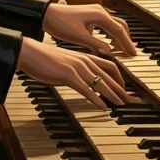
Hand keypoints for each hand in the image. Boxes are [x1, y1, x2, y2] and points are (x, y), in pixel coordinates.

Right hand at [15, 36, 130, 109]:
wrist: (30, 53)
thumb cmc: (44, 58)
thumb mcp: (66, 61)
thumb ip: (77, 68)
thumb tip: (84, 79)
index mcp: (84, 56)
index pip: (109, 65)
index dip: (119, 78)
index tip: (124, 88)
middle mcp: (84, 61)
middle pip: (109, 75)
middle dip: (121, 88)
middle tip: (129, 99)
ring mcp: (77, 68)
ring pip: (101, 83)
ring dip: (113, 94)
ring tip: (120, 104)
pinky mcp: (69, 76)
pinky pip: (87, 90)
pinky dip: (97, 99)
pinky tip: (103, 107)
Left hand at [42, 3, 137, 57]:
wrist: (47, 14)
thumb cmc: (60, 23)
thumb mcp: (79, 37)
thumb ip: (96, 45)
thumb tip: (109, 52)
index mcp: (100, 15)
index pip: (119, 31)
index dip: (127, 44)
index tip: (133, 55)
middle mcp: (100, 11)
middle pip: (120, 26)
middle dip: (126, 40)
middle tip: (131, 53)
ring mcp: (96, 12)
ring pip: (114, 24)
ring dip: (119, 37)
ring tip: (122, 50)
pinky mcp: (91, 15)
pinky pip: (106, 24)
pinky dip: (111, 34)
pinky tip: (109, 44)